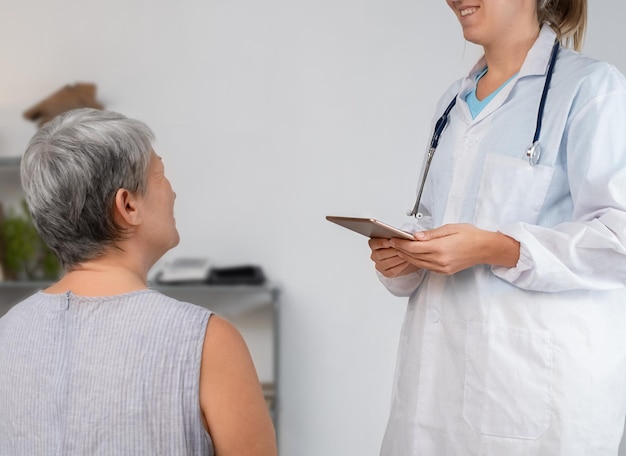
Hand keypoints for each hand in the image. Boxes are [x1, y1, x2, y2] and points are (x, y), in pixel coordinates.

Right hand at [369, 237, 420, 277]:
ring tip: (407, 254)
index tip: (389, 241)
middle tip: (403, 248)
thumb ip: (396, 236)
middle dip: (393, 251)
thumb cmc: (400, 245)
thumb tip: (400, 236)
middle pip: (380, 254)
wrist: (407, 256)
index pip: (373, 243)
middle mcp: (375, 255)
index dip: (380, 242)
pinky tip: (406, 261)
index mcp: (374, 244)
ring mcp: (379, 265)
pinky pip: (392, 271)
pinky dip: (400, 266)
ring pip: (387, 263)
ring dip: (398, 258)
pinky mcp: (386, 273)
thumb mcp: (398, 238)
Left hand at [388, 223, 519, 274]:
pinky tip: (412, 254)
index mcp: (441, 248)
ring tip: (398, 248)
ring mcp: (442, 268)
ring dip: (406, 256)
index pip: (414, 247)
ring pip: (418, 263)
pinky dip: (416, 260)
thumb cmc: (471, 235)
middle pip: (413, 256)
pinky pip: (425, 266)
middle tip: (391, 242)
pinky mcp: (444, 271)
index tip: (392, 239)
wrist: (485, 248)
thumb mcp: (450, 228)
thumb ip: (431, 234)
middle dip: (400, 249)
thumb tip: (415, 236)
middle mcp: (440, 260)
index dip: (401, 243)